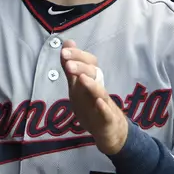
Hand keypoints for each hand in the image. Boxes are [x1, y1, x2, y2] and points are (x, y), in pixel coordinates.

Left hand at [61, 40, 128, 154]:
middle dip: (81, 67)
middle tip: (68, 63)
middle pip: (94, 74)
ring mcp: (104, 104)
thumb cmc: (91, 105)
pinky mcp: (108, 120)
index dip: (78, 56)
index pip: (89, 62)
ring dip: (91, 85)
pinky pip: (107, 113)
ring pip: (100, 92)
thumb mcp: (77, 86)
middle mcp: (98, 89)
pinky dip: (104, 108)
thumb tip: (67, 43)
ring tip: (82, 78)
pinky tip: (99, 103)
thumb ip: (71, 67)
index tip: (64, 51)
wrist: (109, 130)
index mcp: (91, 80)